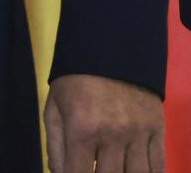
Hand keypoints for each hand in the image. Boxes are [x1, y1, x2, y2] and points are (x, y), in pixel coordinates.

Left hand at [46, 73, 164, 172]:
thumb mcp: (54, 107)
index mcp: (82, 129)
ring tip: (115, 171)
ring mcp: (138, 133)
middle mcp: (112, 135)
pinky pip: (159, 165)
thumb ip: (55, 144)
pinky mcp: (157, 129)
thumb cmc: (74, 81)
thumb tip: (58, 172)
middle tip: (95, 171)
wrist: (110, 51)